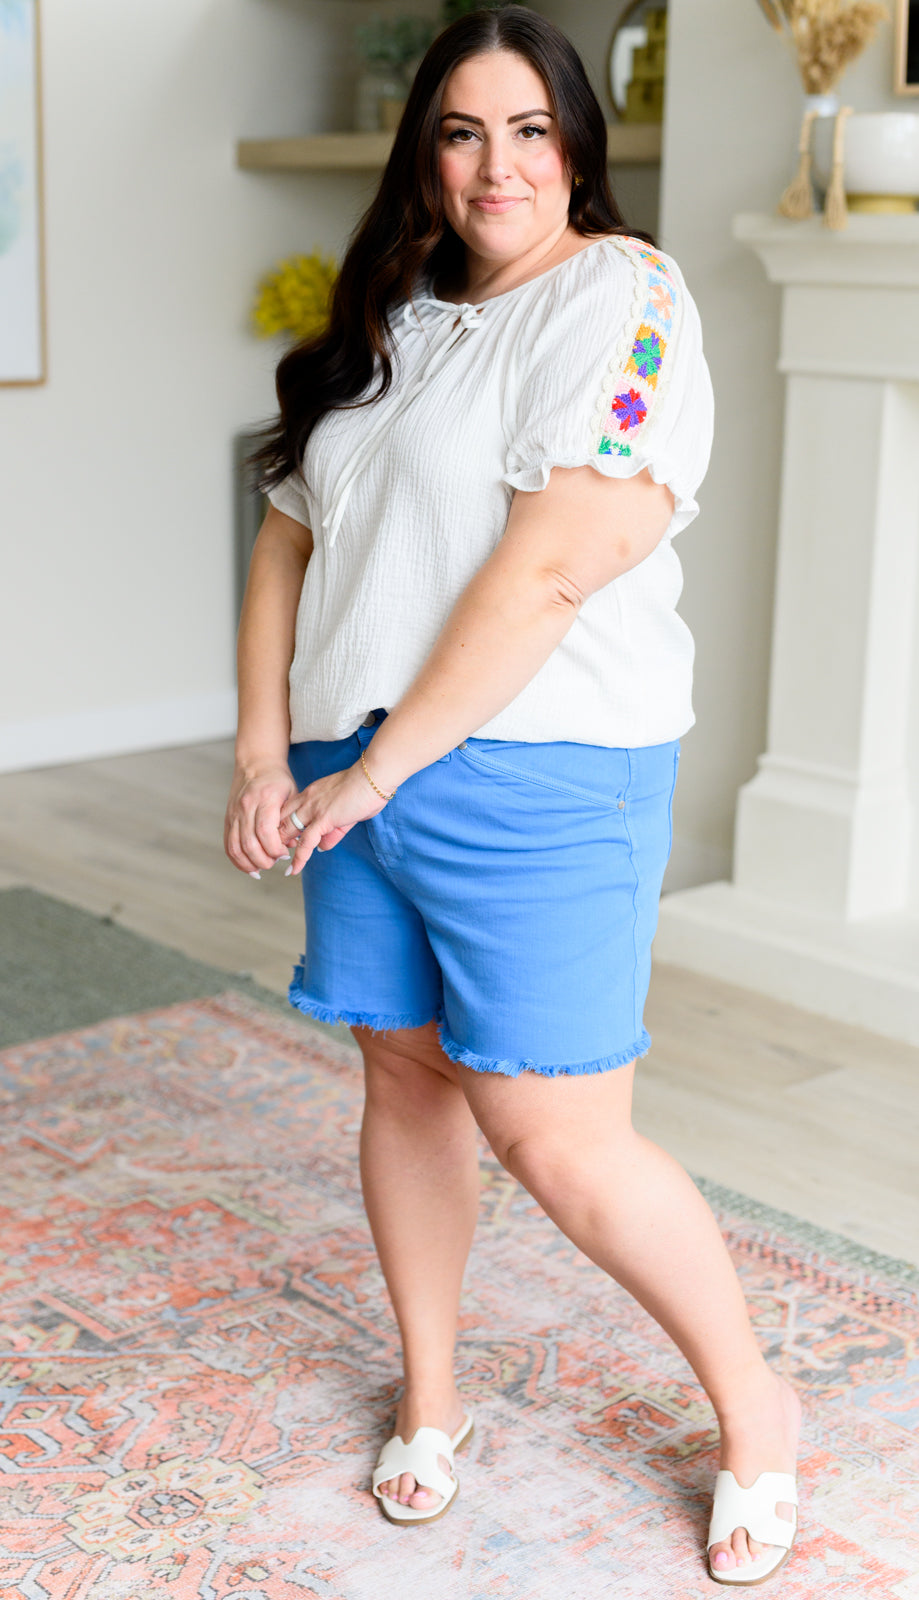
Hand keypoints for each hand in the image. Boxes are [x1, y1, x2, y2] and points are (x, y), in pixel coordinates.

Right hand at [224, 761, 296, 875]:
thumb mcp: (292, 795)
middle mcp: (245, 806)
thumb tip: (292, 845)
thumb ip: (292, 820)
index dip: (275, 848)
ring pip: (236, 847)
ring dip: (250, 863)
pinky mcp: (228, 819)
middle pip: (250, 843)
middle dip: (264, 859)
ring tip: (263, 867)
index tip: (285, 854)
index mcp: (264, 798)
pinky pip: (229, 845)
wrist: (256, 764)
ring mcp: (234, 813)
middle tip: (276, 861)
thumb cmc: (278, 781)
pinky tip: (250, 868)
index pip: (265, 831)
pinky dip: (238, 860)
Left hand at [279, 761, 388, 873]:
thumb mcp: (344, 812)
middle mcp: (307, 800)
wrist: (373, 777)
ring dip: (281, 848)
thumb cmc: (364, 790)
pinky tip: (294, 869)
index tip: (280, 840)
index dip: (280, 826)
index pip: (286, 810)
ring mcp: (313, 809)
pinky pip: (306, 842)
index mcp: (310, 794)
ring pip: (288, 831)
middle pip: (281, 820)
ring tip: (277, 863)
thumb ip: (332, 831)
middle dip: (274, 838)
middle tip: (273, 853)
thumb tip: (322, 848)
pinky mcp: (324, 819)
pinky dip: (299, 857)